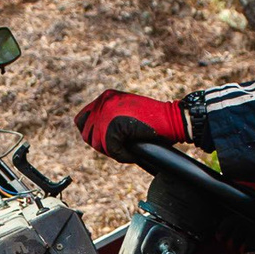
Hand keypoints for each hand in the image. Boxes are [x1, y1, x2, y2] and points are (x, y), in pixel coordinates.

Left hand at [73, 90, 187, 160]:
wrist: (172, 120)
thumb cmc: (154, 122)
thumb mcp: (125, 115)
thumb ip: (109, 121)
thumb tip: (91, 137)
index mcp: (105, 97)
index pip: (81, 121)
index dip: (92, 135)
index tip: (106, 142)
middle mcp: (103, 101)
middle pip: (87, 135)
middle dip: (103, 146)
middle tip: (121, 149)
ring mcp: (107, 112)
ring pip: (98, 144)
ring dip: (114, 152)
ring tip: (129, 150)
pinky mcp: (114, 125)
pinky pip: (111, 149)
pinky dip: (122, 156)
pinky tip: (133, 153)